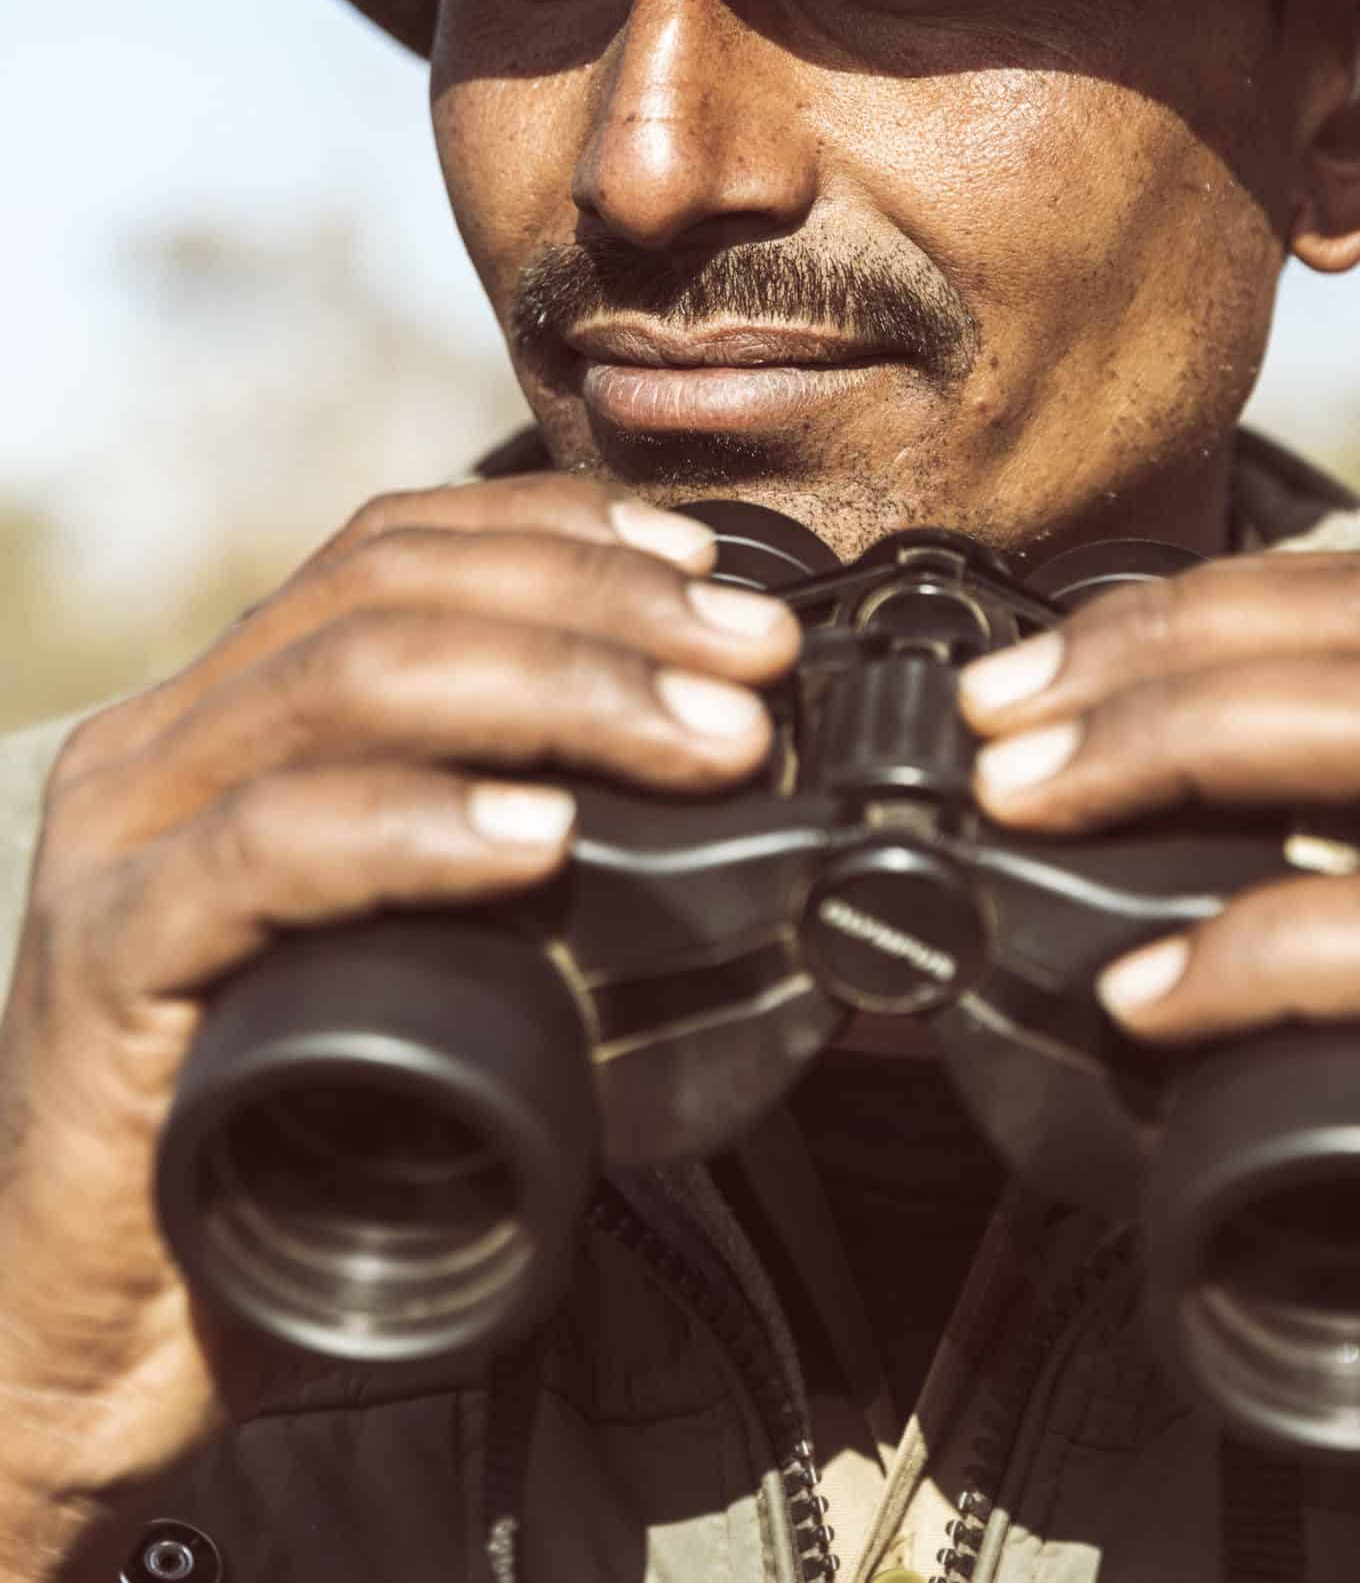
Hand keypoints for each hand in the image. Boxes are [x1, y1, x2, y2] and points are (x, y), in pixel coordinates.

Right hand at [0, 476, 797, 1576]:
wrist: (94, 1340)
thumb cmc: (283, 1141)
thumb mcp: (416, 957)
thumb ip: (513, 857)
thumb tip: (718, 793)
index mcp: (229, 716)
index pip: (396, 547)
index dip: (564, 532)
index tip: (712, 568)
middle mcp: (166, 747)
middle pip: (391, 591)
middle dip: (599, 605)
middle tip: (752, 663)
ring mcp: (125, 841)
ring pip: (345, 682)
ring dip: (558, 688)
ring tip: (702, 740)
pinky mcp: (107, 959)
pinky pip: (268, 846)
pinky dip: (421, 826)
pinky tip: (540, 836)